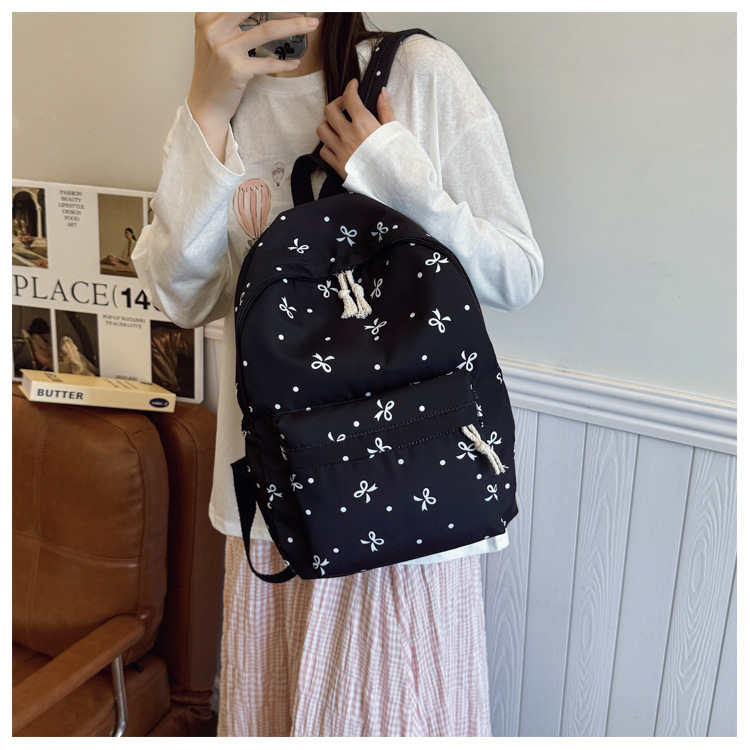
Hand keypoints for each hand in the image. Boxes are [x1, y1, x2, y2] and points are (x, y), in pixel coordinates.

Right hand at [187, 13, 318, 158]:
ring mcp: (225, 50)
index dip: (265, 1)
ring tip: (311, 24)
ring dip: (294, 26)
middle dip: (284, 6)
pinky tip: (295, 63)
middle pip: (254, 7)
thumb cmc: (213, 71)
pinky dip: (285, 63)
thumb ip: (228, 21)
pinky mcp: (236, 70)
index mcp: (207, 17)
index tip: (286, 2)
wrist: (206, 104)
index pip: (240, 1)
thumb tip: (257, 10)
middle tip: (305, 7)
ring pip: (267, 31)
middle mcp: (213, 30)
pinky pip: (268, 62)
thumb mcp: (213, 39)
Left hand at [318, 79, 395, 178]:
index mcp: (363, 124)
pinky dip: (327, 145)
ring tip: (338, 126)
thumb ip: (386, 110)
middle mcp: (349, 136)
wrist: (395, 186)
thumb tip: (382, 93)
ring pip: (322, 130)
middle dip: (337, 104)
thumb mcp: (395, 131)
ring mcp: (341, 151)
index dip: (350, 87)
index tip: (353, 86)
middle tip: (345, 105)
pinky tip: (336, 144)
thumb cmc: (397, 159)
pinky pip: (324, 151)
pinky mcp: (338, 166)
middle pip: (330, 111)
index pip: (349, 98)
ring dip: (328, 124)